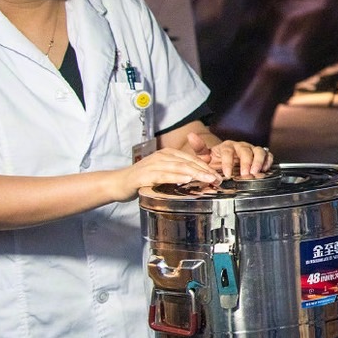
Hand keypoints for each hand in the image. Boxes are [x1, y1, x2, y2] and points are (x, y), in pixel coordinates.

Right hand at [108, 146, 222, 199]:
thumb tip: (199, 175)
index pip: (191, 159)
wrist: (118, 183)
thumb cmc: (143, 179)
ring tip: (208, 179)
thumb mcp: (164, 172)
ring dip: (194, 173)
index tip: (218, 176)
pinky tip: (185, 180)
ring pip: (178, 167)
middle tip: (217, 179)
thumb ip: (179, 171)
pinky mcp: (144, 175)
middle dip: (204, 170)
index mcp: (168, 154)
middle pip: (187, 162)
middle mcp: (162, 156)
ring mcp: (152, 164)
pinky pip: (162, 175)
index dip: (206, 167)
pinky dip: (175, 177)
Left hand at [184, 133, 271, 177]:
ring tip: (256, 172)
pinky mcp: (260, 155)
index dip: (228, 162)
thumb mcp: (206, 155)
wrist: (226, 161)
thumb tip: (191, 136)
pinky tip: (265, 169)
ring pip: (259, 151)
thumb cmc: (217, 159)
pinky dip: (268, 161)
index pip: (228, 151)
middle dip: (246, 163)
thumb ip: (200, 148)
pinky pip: (268, 155)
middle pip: (246, 151)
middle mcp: (241, 146)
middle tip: (244, 174)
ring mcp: (251, 150)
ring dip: (258, 161)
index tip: (226, 174)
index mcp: (227, 146)